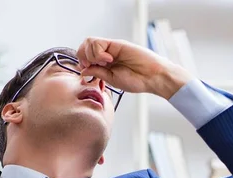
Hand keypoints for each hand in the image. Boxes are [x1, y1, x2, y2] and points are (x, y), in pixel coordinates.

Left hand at [76, 37, 194, 99]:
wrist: (151, 76)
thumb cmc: (136, 80)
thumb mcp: (111, 79)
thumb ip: (97, 73)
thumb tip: (82, 71)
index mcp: (103, 65)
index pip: (84, 57)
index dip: (82, 63)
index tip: (88, 71)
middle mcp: (106, 54)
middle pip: (84, 47)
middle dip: (83, 57)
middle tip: (92, 66)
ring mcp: (111, 48)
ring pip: (89, 42)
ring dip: (92, 54)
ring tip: (104, 63)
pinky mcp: (117, 44)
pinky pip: (99, 42)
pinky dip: (99, 52)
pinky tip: (108, 59)